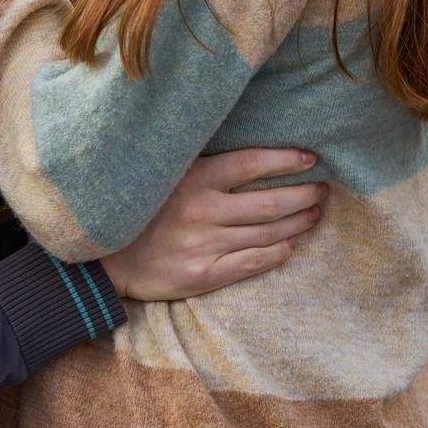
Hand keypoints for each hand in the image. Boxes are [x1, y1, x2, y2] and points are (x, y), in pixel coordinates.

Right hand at [100, 148, 325, 300]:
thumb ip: (199, 166)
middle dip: (303, 194)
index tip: (309, 157)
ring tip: (315, 213)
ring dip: (298, 222)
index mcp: (192, 179)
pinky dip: (277, 253)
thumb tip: (245, 152)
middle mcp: (202, 211)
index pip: (250, 163)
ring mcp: (204, 245)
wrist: (104, 258)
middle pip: (268, 202)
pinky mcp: (203, 275)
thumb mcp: (164, 176)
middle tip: (323, 189)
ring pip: (266, 233)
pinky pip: (252, 263)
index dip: (285, 160)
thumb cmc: (140, 210)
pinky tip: (291, 245)